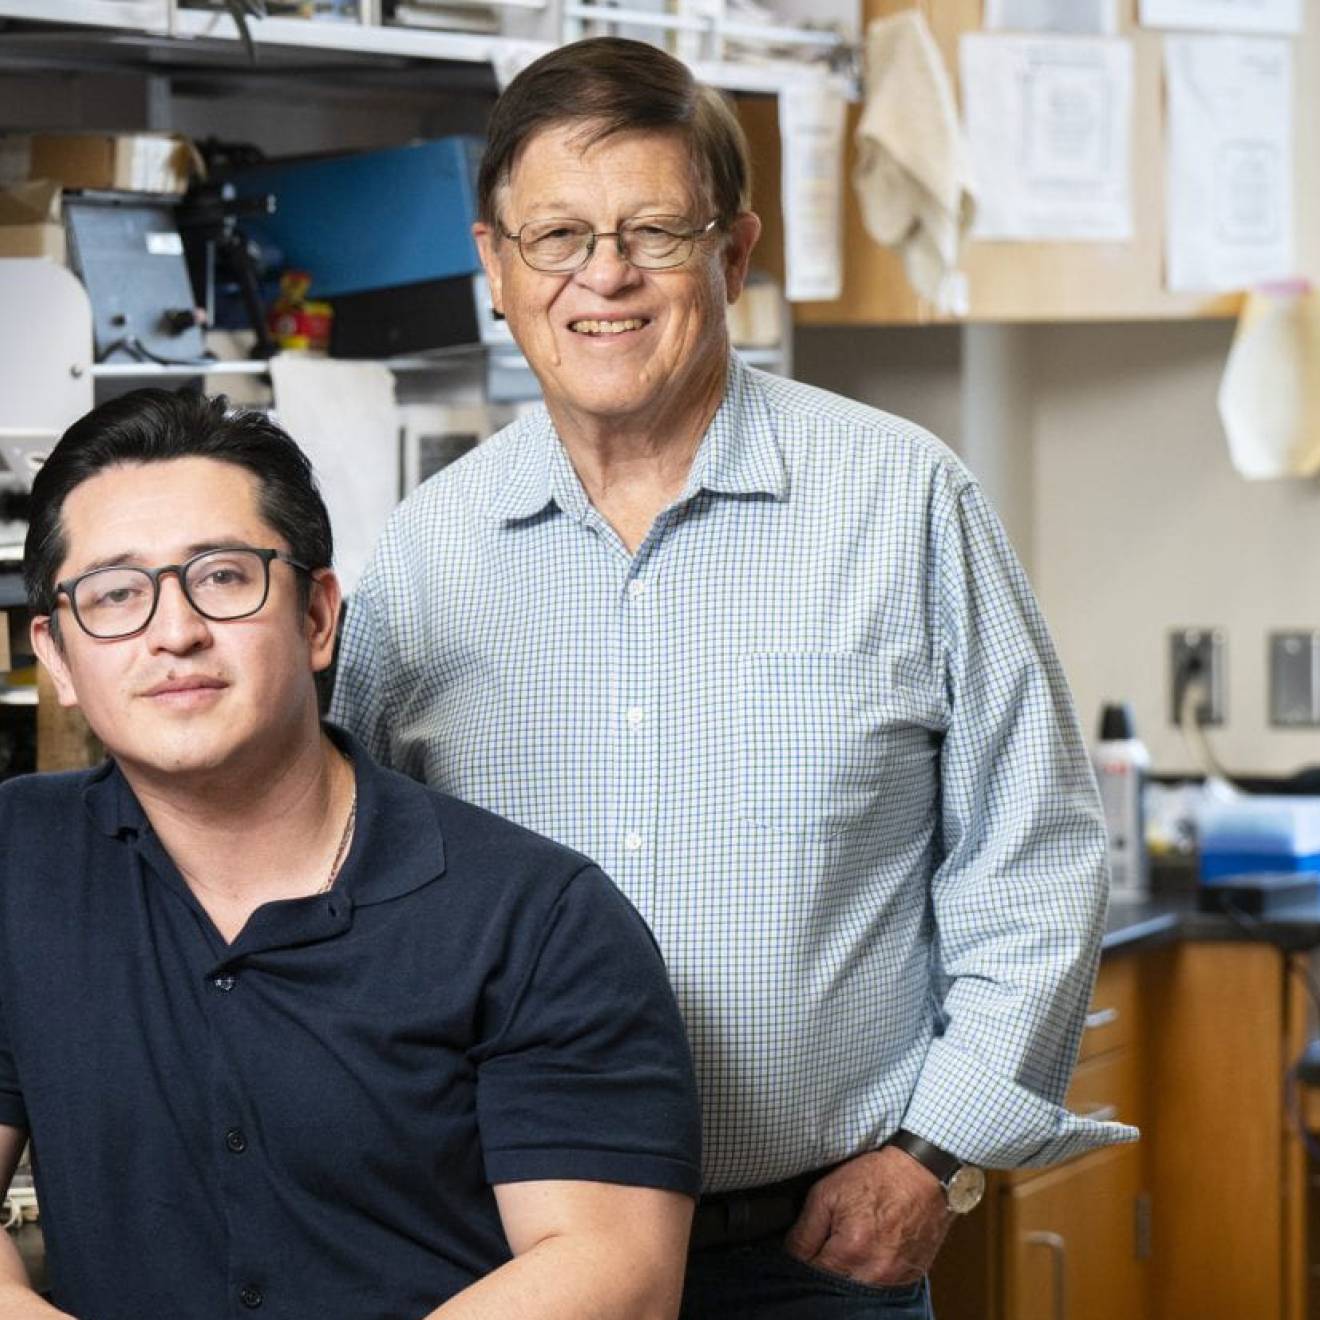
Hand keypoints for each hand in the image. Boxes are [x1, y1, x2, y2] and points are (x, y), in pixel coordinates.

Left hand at [782, 1147, 951, 1287]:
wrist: (922, 1174)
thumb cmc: (876, 1178)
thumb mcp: (827, 1192)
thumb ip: (805, 1230)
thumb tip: (791, 1254)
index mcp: (850, 1249)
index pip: (811, 1272)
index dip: (805, 1257)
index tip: (809, 1244)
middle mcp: (874, 1271)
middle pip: (834, 1285)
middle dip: (826, 1266)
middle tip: (830, 1242)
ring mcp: (894, 1278)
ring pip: (856, 1289)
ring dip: (848, 1272)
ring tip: (853, 1244)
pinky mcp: (908, 1279)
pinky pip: (880, 1287)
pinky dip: (870, 1273)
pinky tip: (870, 1250)